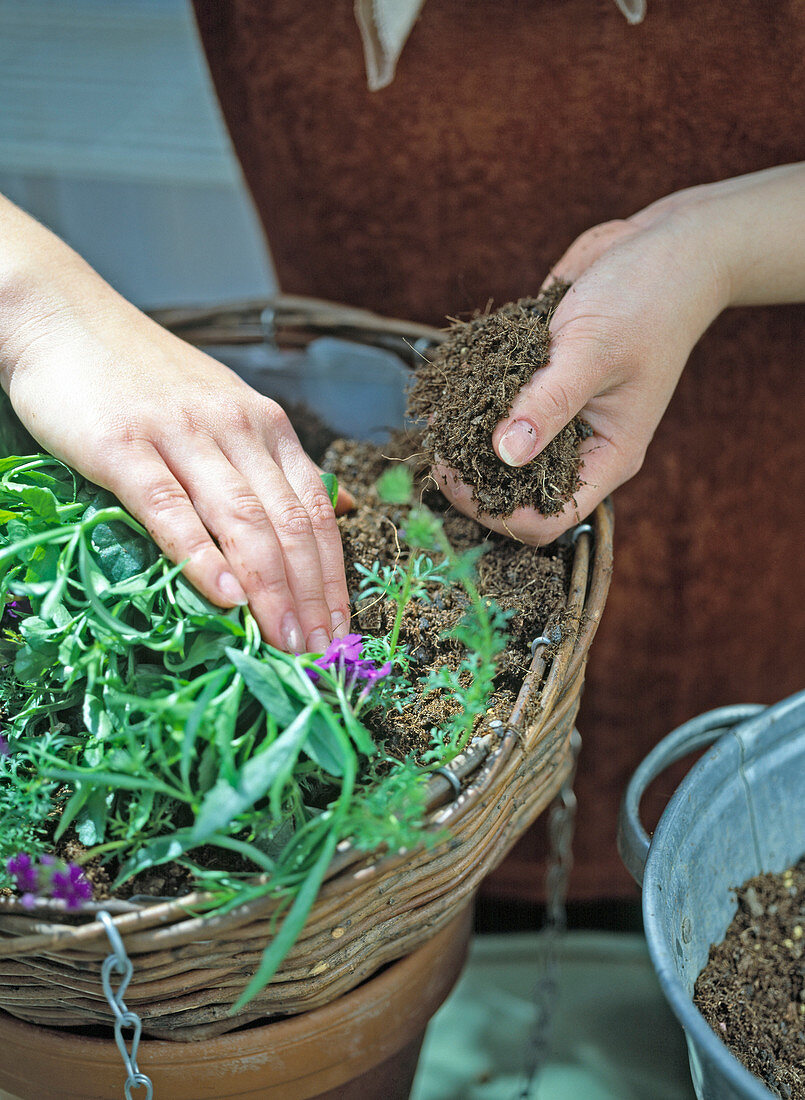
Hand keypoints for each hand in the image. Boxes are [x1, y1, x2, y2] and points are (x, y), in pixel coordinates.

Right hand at [0, 198, 349, 651]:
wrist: (63, 317)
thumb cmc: (145, 377)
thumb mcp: (227, 408)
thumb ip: (276, 461)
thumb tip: (344, 504)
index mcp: (265, 424)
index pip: (316, 510)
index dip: (334, 575)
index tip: (342, 630)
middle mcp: (235, 427)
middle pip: (288, 524)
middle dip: (312, 595)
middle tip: (320, 654)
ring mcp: (181, 434)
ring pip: (242, 520)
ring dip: (271, 588)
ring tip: (286, 642)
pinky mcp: (124, 445)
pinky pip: (170, 507)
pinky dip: (201, 554)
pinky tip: (224, 595)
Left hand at [437, 164, 804, 543]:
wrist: (663, 250)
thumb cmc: (646, 299)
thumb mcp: (592, 351)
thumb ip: (548, 403)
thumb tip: (506, 454)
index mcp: (607, 457)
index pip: (545, 520)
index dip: (493, 511)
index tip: (453, 473)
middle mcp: (580, 445)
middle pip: (514, 494)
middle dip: (471, 479)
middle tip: (438, 445)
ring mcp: (558, 416)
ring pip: (501, 454)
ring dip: (466, 443)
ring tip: (440, 417)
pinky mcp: (539, 384)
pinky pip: (499, 408)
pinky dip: (472, 404)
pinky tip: (451, 386)